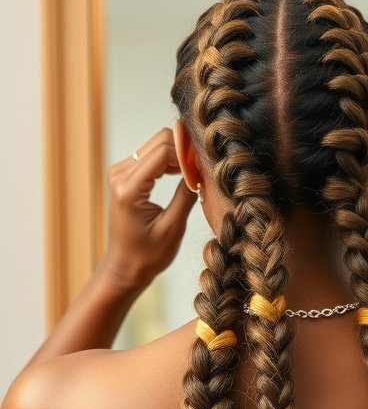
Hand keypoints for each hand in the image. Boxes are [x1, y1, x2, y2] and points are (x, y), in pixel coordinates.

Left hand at [102, 127, 195, 290]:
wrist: (124, 266)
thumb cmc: (147, 255)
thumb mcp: (173, 227)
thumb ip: (187, 194)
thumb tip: (202, 170)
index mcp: (128, 188)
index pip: (163, 152)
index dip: (189, 156)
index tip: (206, 170)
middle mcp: (120, 174)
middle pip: (159, 141)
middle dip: (185, 151)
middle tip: (203, 171)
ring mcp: (120, 172)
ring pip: (157, 145)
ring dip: (179, 155)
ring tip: (195, 176)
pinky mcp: (124, 175)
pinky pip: (151, 155)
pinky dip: (170, 161)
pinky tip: (183, 175)